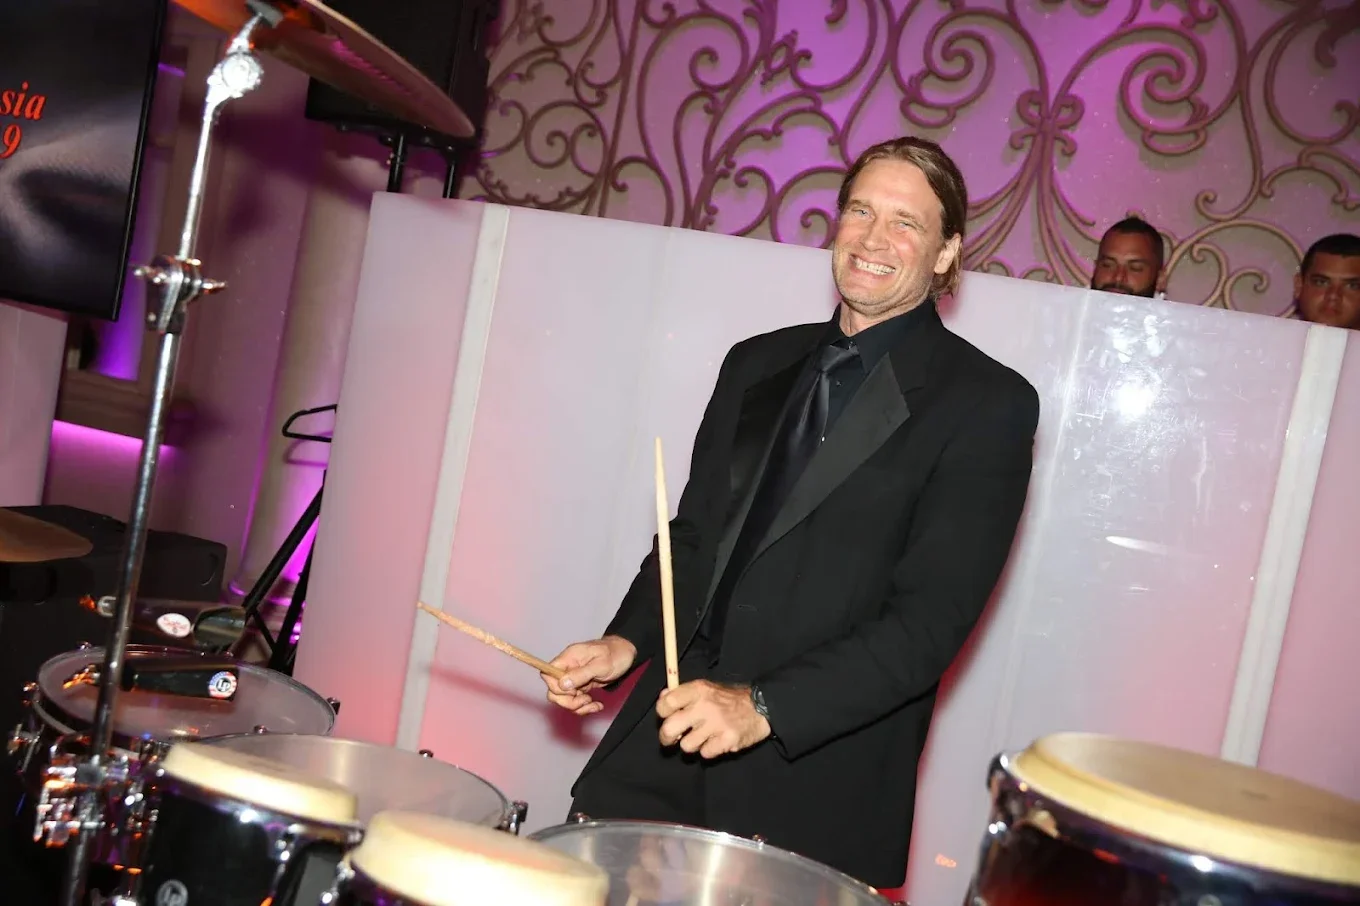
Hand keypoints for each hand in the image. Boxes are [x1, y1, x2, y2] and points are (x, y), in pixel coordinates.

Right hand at [542, 636, 636, 714]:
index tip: (572, 691)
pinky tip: (597, 705)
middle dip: (567, 701)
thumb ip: (581, 674)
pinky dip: (585, 707)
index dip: (555, 687)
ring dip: (577, 706)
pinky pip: (575, 701)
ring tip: (593, 704)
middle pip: (554, 691)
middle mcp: (568, 668)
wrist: (627, 654)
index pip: (547, 674)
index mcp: (569, 658)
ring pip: (564, 699)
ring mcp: (574, 678)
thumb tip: (562, 684)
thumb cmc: (616, 654)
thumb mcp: (601, 664)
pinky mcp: (581, 687)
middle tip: (585, 701)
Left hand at [656, 679, 770, 758]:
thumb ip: (683, 693)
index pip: (666, 703)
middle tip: (671, 739)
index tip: (666, 716)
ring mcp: (717, 724)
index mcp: (698, 689)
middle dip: (666, 737)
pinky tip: (717, 740)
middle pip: (669, 728)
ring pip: (686, 746)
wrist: (761, 707)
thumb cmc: (728, 699)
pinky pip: (705, 754)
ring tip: (704, 736)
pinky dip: (709, 750)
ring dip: (693, 744)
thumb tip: (663, 697)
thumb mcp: (706, 688)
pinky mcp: (727, 739)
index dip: (662, 712)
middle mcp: (705, 705)